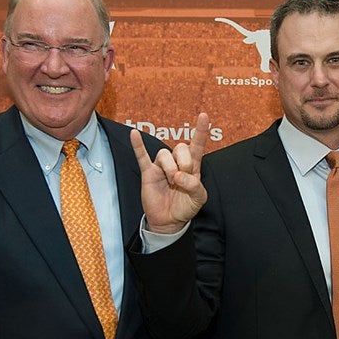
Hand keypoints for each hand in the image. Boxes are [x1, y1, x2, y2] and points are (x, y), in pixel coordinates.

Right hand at [131, 112, 209, 233]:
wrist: (169, 221)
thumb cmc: (185, 207)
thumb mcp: (199, 198)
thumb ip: (195, 186)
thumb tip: (179, 176)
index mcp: (193, 167)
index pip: (197, 145)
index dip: (201, 131)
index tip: (204, 116)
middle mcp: (177, 163)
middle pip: (181, 147)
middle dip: (184, 162)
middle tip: (183, 178)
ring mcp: (162, 166)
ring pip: (165, 154)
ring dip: (170, 167)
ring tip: (172, 181)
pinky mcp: (148, 173)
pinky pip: (142, 155)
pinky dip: (138, 145)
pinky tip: (134, 133)